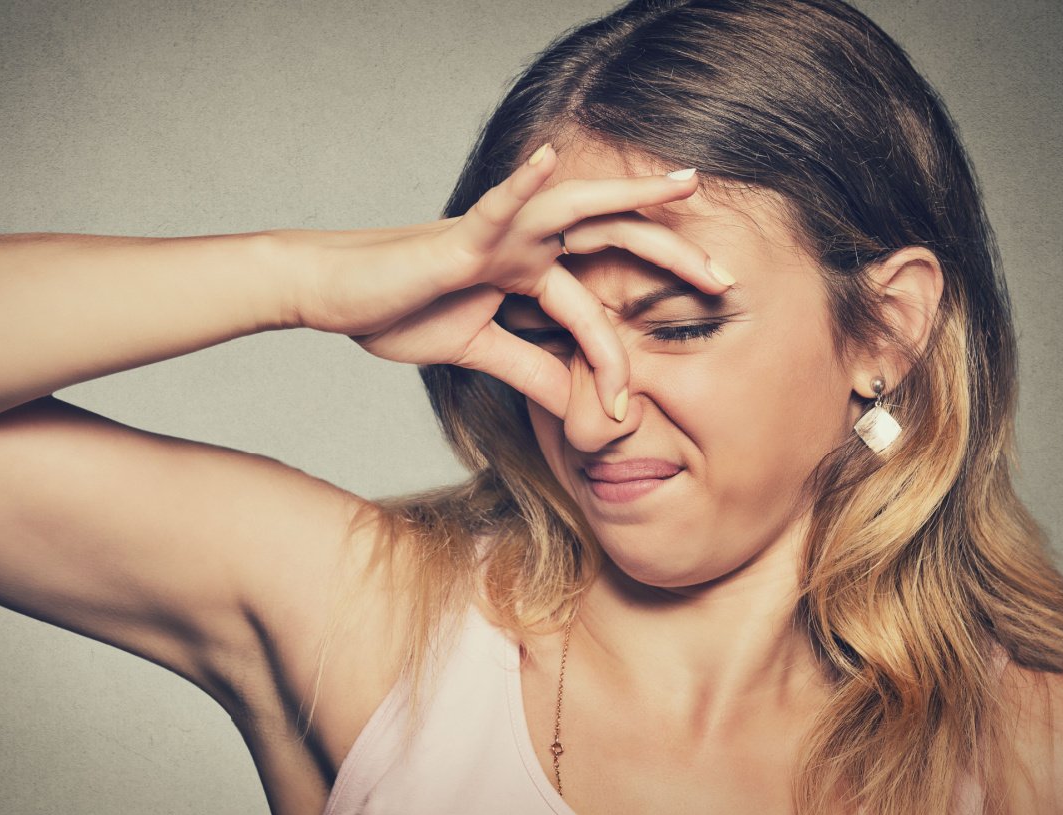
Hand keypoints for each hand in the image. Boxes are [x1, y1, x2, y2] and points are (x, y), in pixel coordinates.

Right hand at [283, 145, 734, 419]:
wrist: (336, 295)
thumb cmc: (400, 313)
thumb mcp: (480, 354)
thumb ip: (532, 369)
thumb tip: (579, 404)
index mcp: (529, 275)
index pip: (596, 306)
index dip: (623, 352)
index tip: (635, 407)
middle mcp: (524, 246)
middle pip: (611, 242)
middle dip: (670, 255)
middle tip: (725, 277)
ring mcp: (497, 236)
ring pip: (574, 210)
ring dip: (630, 197)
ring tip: (681, 185)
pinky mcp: (459, 239)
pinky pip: (497, 206)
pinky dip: (524, 184)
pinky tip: (553, 158)